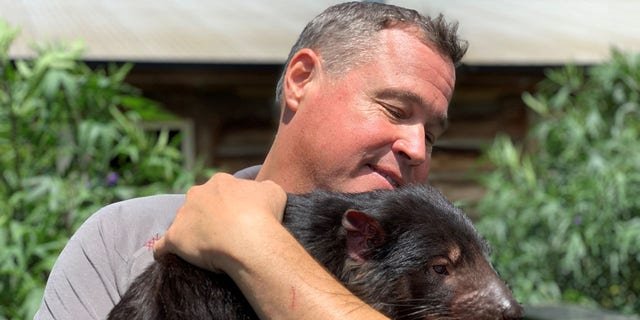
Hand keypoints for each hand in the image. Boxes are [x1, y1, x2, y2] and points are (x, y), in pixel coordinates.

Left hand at [153, 172, 286, 272]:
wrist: (249, 240)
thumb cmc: (264, 215)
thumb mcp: (273, 191)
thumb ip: (262, 188)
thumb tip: (259, 192)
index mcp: (220, 182)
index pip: (220, 191)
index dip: (228, 205)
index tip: (238, 219)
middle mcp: (198, 193)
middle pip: (198, 204)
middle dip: (206, 216)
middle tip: (223, 234)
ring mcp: (183, 216)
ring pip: (181, 223)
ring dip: (189, 233)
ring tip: (204, 250)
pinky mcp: (174, 238)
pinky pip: (163, 247)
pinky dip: (166, 252)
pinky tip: (171, 259)